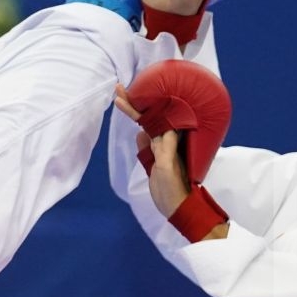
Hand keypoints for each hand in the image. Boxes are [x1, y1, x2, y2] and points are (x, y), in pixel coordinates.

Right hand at [115, 83, 189, 217]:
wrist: (176, 207)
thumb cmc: (174, 189)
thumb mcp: (167, 168)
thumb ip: (161, 149)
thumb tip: (147, 132)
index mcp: (171, 140)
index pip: (155, 116)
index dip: (141, 104)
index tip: (128, 93)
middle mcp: (167, 140)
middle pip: (150, 116)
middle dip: (135, 103)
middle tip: (120, 89)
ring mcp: (160, 148)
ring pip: (146, 125)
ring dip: (136, 113)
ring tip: (123, 100)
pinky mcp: (155, 157)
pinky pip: (146, 139)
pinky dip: (139, 129)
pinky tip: (134, 122)